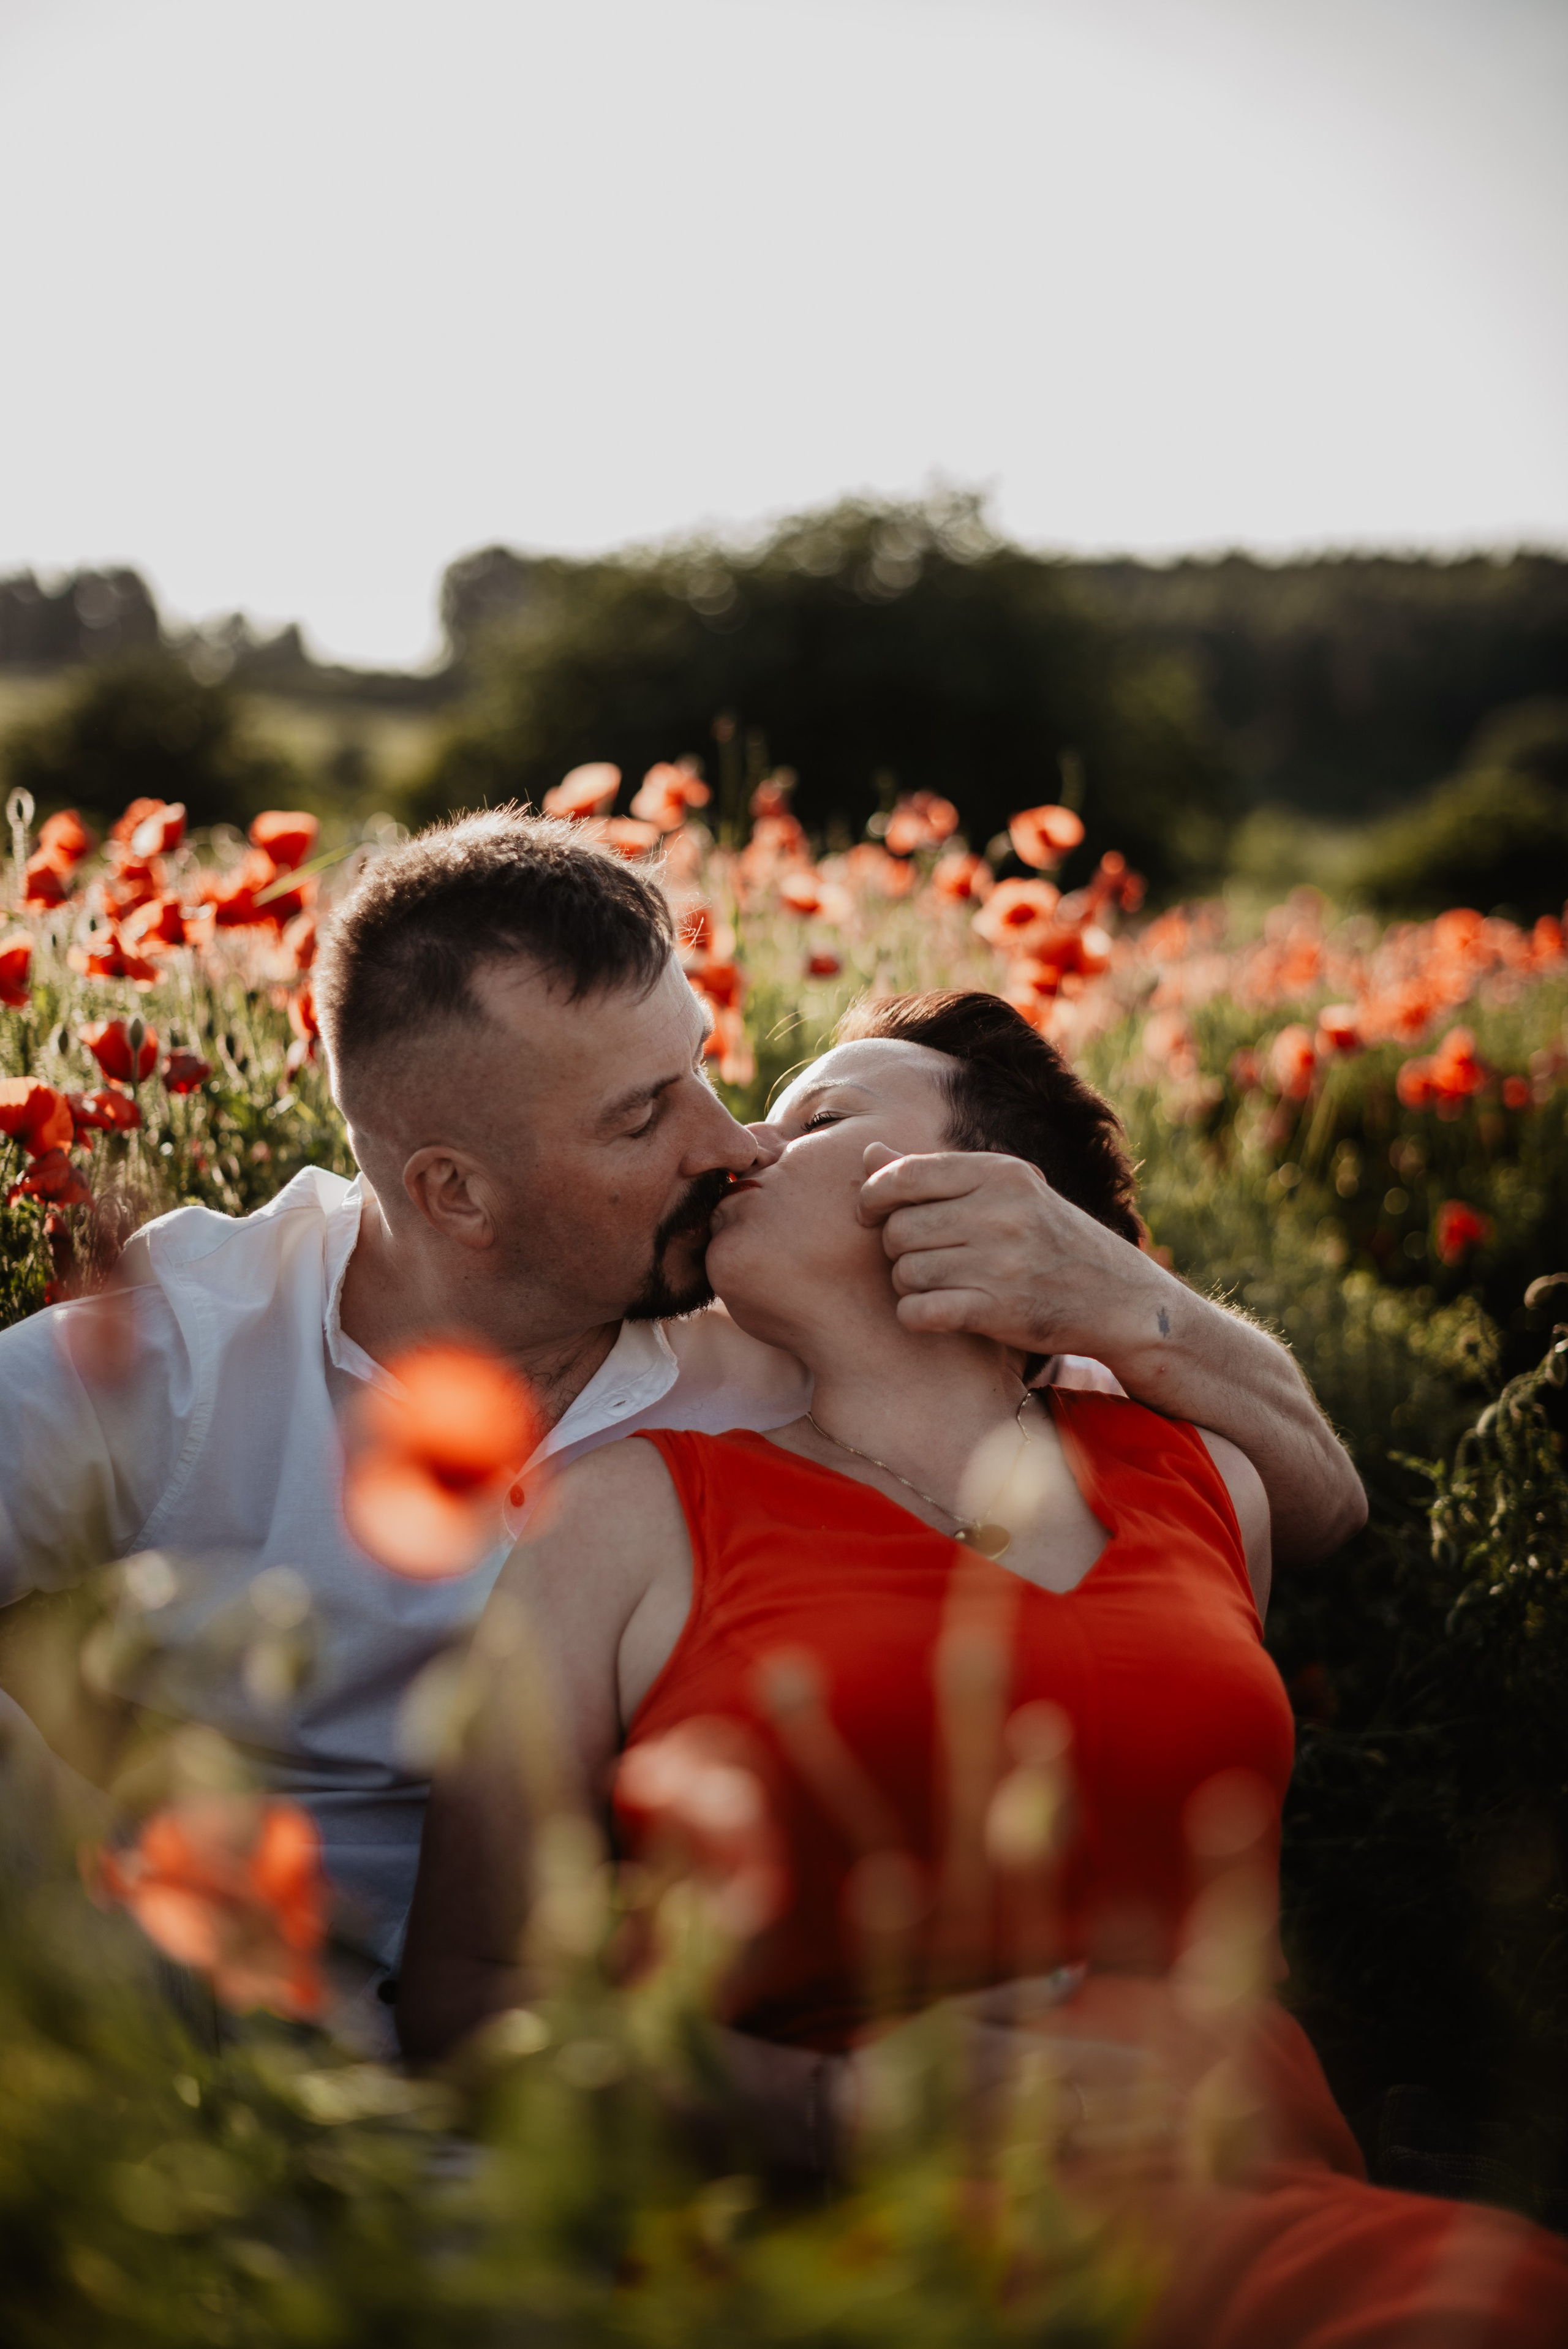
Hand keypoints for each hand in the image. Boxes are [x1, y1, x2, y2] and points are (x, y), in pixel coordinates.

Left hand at [857, 1142, 1157, 1356]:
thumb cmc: (1050, 1240)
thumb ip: (937, 1175)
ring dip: (908, 1284)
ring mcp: (1001, 1263)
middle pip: (899, 1228)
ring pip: (905, 1272)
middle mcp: (1001, 1212)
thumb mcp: (1007, 1193)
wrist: (1118, 1298)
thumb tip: (869, 1155)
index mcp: (1001, 1173)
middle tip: (918, 1256)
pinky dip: (915, 1315)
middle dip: (895, 1247)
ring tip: (935, 1284)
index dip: (873, 1195)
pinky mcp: (999, 1310)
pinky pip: (919, 1311)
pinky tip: (934, 1312)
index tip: (870, 1213)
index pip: (906, 1174)